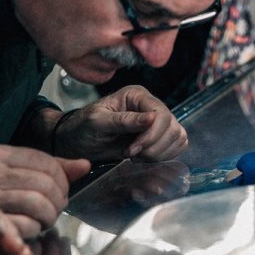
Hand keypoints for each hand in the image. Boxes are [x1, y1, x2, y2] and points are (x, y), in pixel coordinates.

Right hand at [0, 144, 88, 241]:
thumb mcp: (11, 176)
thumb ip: (47, 169)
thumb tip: (84, 165)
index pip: (45, 162)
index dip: (62, 180)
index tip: (62, 193)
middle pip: (45, 184)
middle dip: (56, 203)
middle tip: (52, 214)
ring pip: (36, 205)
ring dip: (44, 221)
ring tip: (38, 225)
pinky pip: (12, 228)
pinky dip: (19, 242)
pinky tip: (24, 252)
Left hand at [54, 85, 187, 161]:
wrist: (76, 143)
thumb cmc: (82, 128)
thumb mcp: (97, 122)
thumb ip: (124, 120)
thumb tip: (152, 118)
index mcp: (137, 96)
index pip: (161, 114)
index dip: (151, 135)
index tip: (131, 151)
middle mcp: (151, 106)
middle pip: (172, 127)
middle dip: (153, 146)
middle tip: (130, 154)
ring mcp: (157, 122)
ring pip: (178, 137)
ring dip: (159, 152)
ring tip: (135, 156)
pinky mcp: (160, 137)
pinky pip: (177, 145)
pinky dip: (165, 155)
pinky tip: (144, 158)